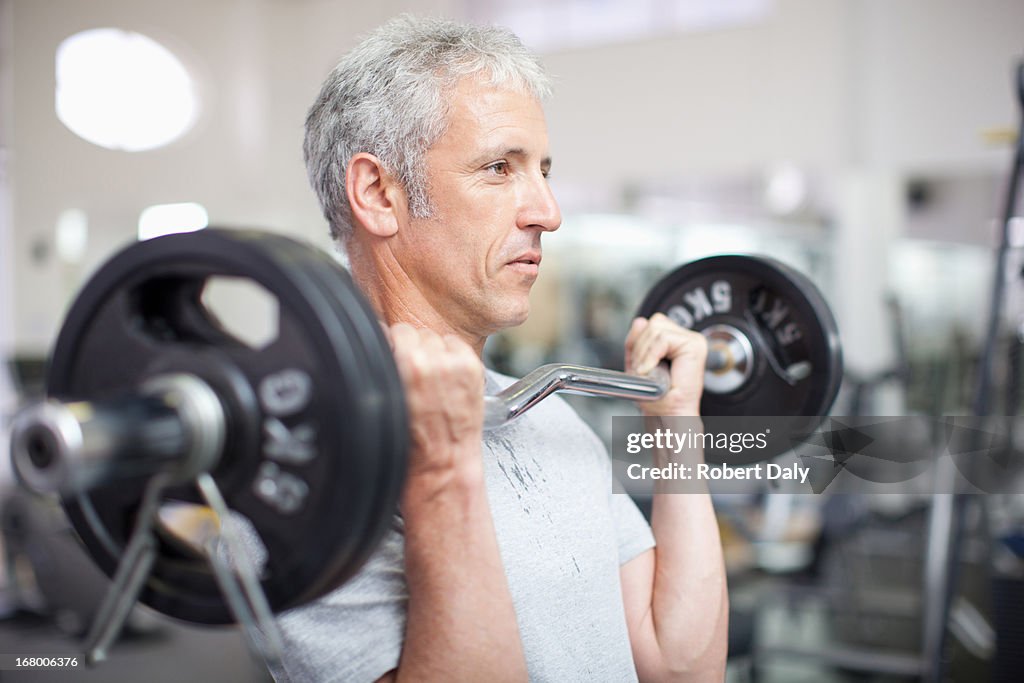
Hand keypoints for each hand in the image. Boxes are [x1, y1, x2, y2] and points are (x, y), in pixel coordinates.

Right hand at [387, 323, 485, 494]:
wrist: (442, 464)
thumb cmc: (412, 442)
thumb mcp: (386, 397)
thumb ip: (386, 365)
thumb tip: (385, 341)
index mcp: (405, 365)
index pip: (396, 330)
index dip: (395, 345)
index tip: (396, 357)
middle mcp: (431, 361)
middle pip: (417, 332)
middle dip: (414, 349)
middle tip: (415, 374)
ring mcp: (455, 364)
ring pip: (438, 337)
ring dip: (434, 352)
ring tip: (432, 378)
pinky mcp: (473, 368)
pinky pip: (457, 346)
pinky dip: (453, 356)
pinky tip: (447, 378)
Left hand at [624, 313, 706, 416]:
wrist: (670, 414)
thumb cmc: (658, 397)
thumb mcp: (638, 363)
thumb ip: (637, 341)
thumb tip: (640, 321)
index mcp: (673, 341)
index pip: (648, 324)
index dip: (636, 341)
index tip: (636, 364)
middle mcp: (685, 338)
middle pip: (652, 323)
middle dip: (639, 347)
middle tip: (642, 370)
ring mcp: (692, 340)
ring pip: (656, 328)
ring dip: (644, 352)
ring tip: (648, 371)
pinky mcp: (695, 345)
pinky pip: (663, 338)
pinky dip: (651, 354)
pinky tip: (651, 369)